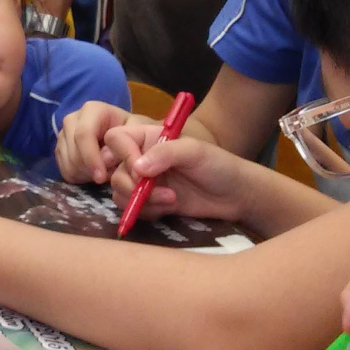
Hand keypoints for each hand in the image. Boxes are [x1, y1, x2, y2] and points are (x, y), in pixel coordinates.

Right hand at [55, 101, 149, 185]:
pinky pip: (64, 170)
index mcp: (93, 110)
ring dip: (85, 174)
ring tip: (104, 174)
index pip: (84, 134)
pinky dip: (78, 177)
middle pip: (73, 150)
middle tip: (106, 178)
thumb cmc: (136, 135)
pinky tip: (93, 174)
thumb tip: (107, 160)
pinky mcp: (61, 149)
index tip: (102, 177)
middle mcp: (74, 119)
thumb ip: (126, 145)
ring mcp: (64, 134)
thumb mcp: (142, 134)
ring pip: (67, 162)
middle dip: (88, 169)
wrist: (129, 140)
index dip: (91, 157)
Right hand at [105, 128, 254, 223]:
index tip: (140, 169)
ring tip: (170, 199)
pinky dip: (147, 211)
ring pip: (119, 192)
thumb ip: (165, 154)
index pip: (117, 139)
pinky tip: (170, 207)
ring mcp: (145, 183)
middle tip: (153, 189)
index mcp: (148, 138)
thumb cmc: (218, 165)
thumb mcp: (194, 152)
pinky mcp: (151, 203)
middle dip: (130, 184)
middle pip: (114, 170)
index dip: (122, 154)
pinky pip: (133, 209)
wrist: (235, 196)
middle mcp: (142, 159)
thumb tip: (136, 167)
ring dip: (140, 200)